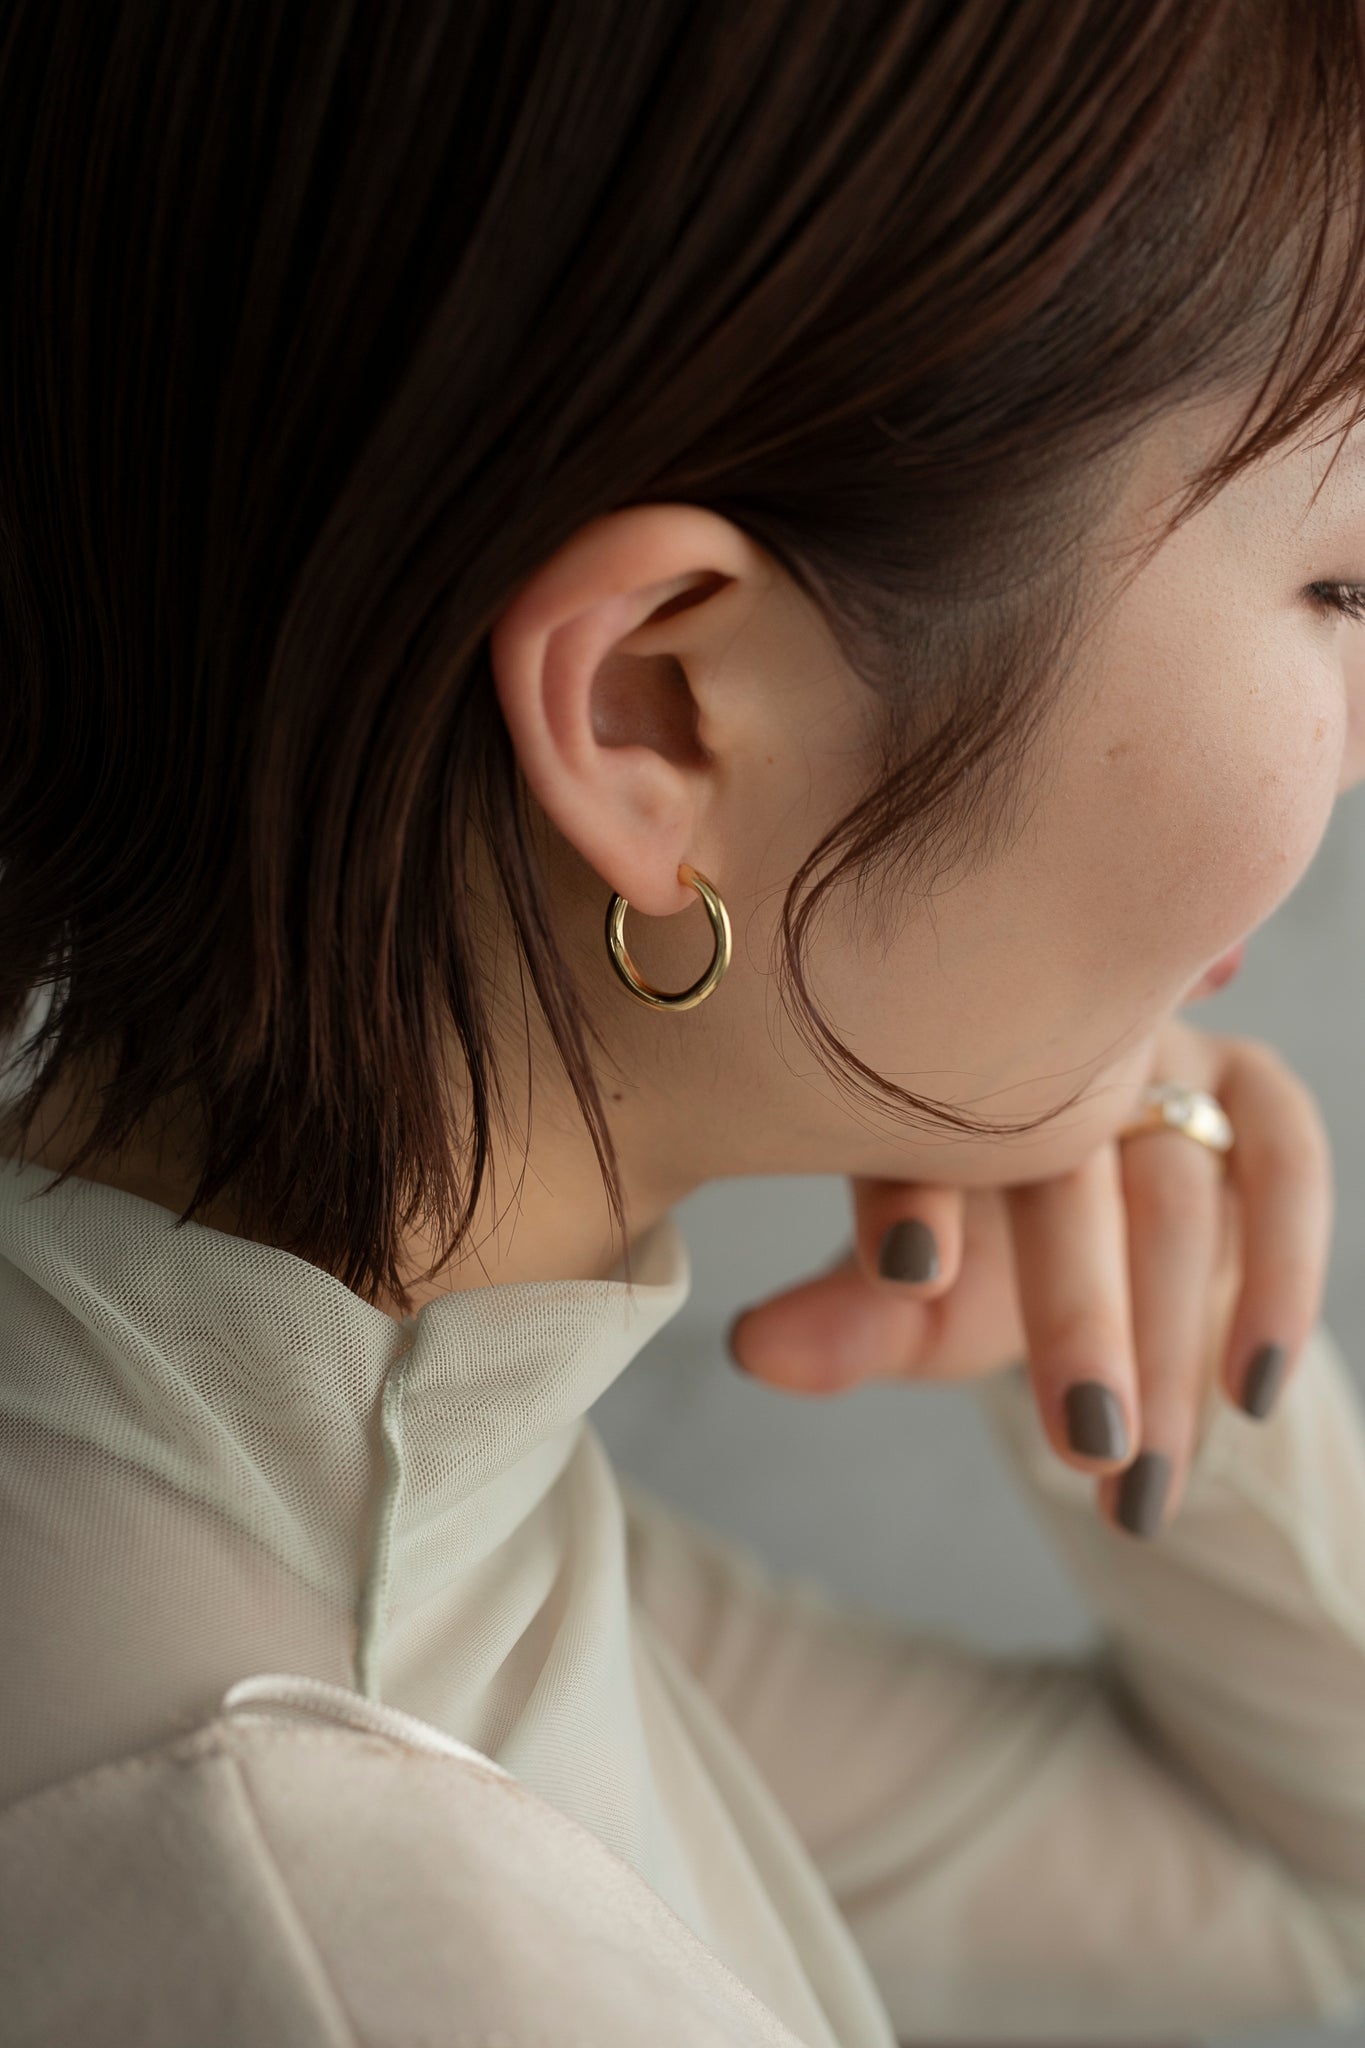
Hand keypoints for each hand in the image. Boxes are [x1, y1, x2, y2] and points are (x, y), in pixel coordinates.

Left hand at [727, 1018, 1333, 1536]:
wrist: (1101, 1227)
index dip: (911, 1189)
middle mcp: (1055, 1056)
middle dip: (1073, 1318)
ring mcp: (1157, 1062)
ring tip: (1138, 1478)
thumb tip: (750, 1351)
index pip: (916, 1124)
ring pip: (1173, 1193)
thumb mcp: (915, 1300)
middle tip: (1077, 1452)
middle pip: (1065, 1171)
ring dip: (1171, 1344)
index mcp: (940, 1080)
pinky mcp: (1252, 1092)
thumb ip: (850, 1321)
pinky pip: (1282, 1164)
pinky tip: (1253, 1392)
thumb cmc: (984, 1249)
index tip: (907, 1268)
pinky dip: (1280, 1276)